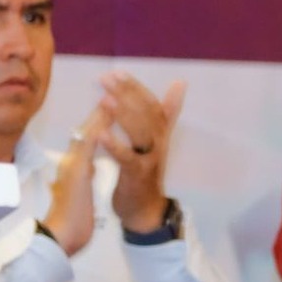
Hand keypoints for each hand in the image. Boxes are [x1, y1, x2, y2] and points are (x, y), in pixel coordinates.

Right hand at [41, 103, 106, 256]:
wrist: (62, 234)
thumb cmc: (70, 218)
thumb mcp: (78, 192)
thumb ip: (79, 177)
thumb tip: (82, 167)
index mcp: (76, 165)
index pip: (89, 136)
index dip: (100, 118)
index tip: (110, 100)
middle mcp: (73, 160)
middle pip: (89, 129)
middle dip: (102, 108)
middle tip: (113, 87)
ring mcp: (74, 164)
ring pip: (89, 133)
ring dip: (101, 113)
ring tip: (111, 94)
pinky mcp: (78, 172)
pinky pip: (90, 147)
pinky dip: (99, 131)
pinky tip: (107, 118)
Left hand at [100, 72, 184, 234]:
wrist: (145, 209)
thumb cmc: (145, 171)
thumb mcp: (155, 139)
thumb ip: (165, 112)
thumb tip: (180, 82)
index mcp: (159, 132)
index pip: (151, 104)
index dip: (135, 88)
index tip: (117, 72)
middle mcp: (158, 142)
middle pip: (147, 114)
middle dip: (127, 94)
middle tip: (107, 78)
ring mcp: (150, 158)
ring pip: (141, 133)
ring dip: (124, 115)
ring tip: (106, 99)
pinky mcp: (138, 175)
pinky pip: (128, 158)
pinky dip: (115, 145)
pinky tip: (101, 134)